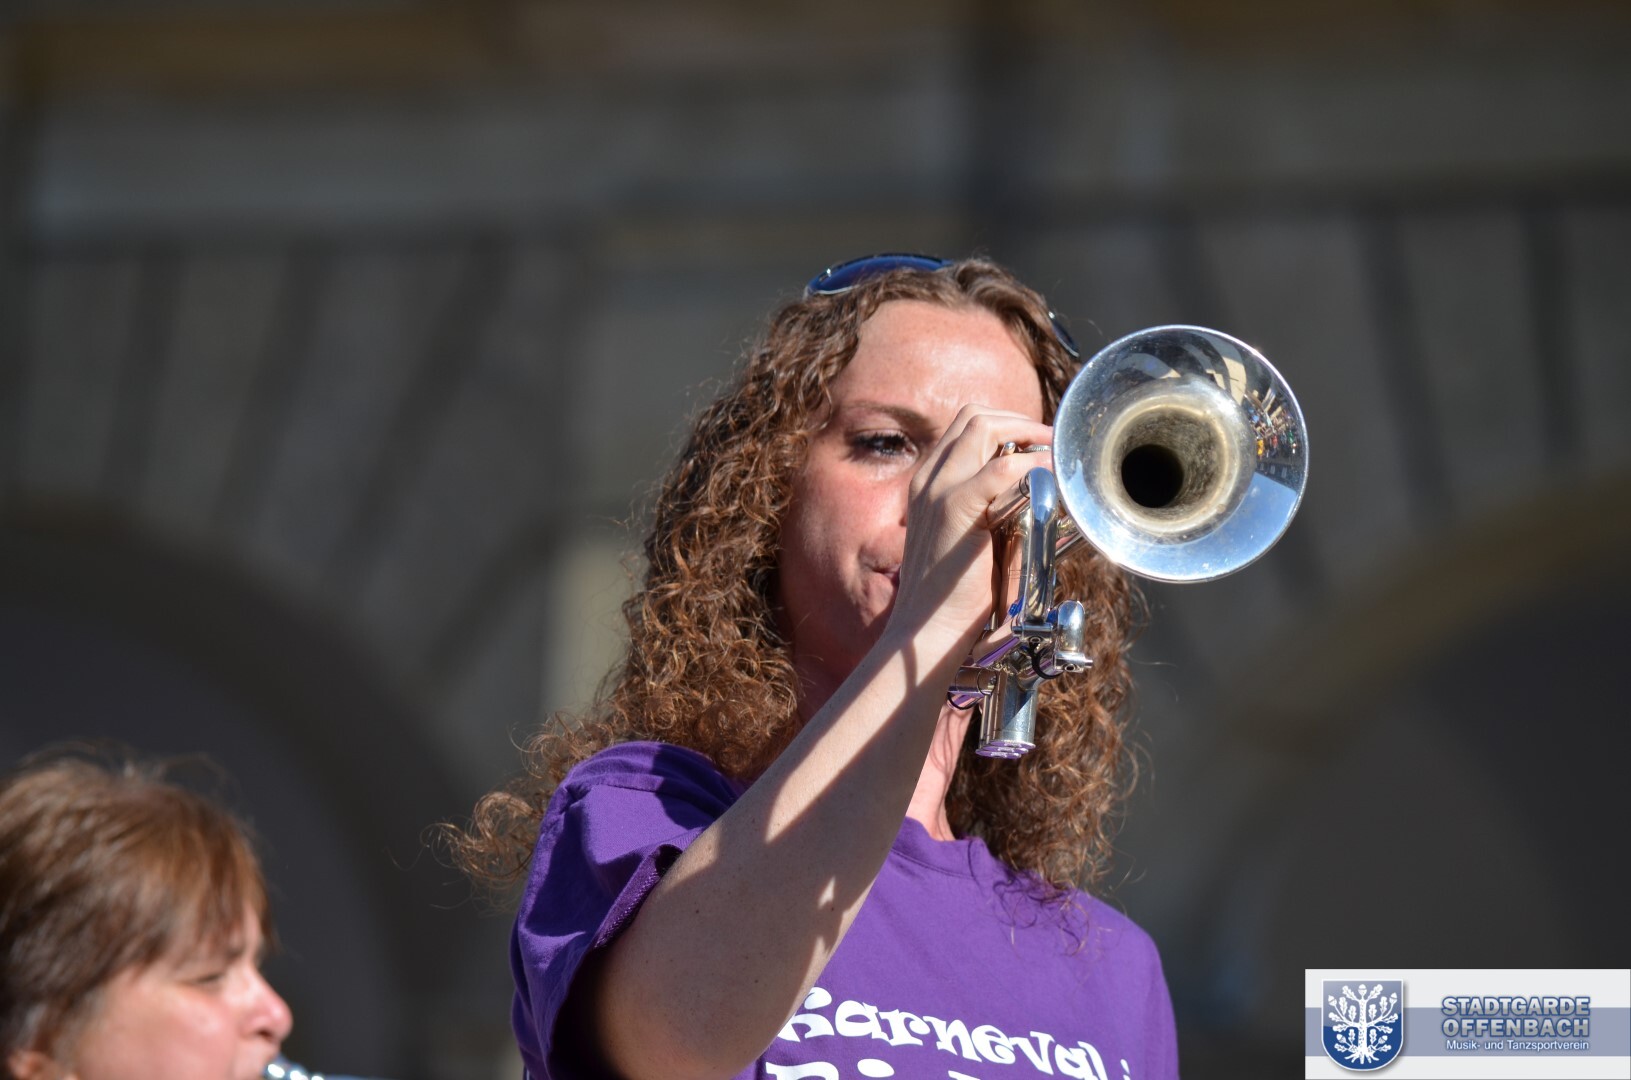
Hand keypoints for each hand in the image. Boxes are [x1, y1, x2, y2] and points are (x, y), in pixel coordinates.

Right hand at [888, 404, 1053, 649]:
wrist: (927, 632)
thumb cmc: (952, 599)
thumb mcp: (967, 544)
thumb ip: (988, 515)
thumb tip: (1031, 500)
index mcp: (927, 485)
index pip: (965, 428)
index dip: (1006, 425)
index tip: (1037, 443)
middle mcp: (928, 480)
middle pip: (974, 417)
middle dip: (1020, 421)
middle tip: (1051, 443)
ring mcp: (938, 492)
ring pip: (984, 428)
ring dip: (1027, 433)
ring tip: (1054, 454)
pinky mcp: (955, 511)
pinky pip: (1001, 468)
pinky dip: (1032, 464)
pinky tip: (1050, 477)